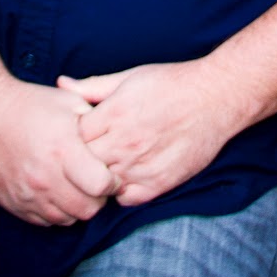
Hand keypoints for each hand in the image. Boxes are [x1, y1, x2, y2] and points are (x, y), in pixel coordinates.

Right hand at [0, 76, 119, 226]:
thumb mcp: (70, 103)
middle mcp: (45, 176)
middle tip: (95, 183)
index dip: (112, 182)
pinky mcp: (12, 202)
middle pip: (86, 209)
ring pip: (66, 219)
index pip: (101, 186)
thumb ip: (96, 124)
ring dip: (76, 207)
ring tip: (75, 186)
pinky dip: (55, 212)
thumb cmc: (30, 103)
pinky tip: (56, 192)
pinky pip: (43, 221)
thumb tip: (117, 141)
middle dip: (97, 198)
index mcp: (63, 150)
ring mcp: (26, 193)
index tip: (110, 174)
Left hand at [57, 62, 245, 207]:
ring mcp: (142, 166)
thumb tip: (60, 83)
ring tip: (104, 166)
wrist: (215, 97)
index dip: (71, 137)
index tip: (77, 134)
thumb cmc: (171, 83)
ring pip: (102, 184)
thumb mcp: (129, 77)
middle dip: (80, 160)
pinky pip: (125, 199)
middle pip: (83, 164)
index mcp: (114, 114)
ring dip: (99, 177)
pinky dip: (120, 192)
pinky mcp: (159, 183)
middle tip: (86, 154)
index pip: (72, 137)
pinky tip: (124, 176)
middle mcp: (125, 142)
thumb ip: (92, 86)